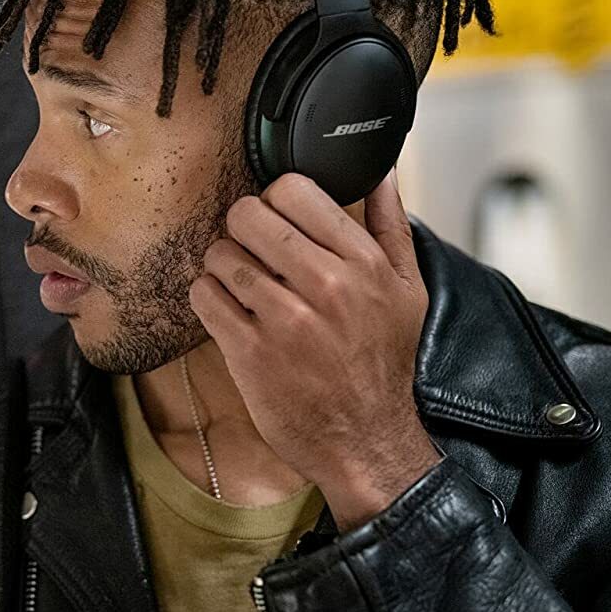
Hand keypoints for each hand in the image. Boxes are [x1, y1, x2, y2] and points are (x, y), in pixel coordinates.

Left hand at [187, 169, 441, 530]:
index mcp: (363, 264)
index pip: (294, 191)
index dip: (274, 199)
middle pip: (248, 216)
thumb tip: (382, 171)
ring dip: (222, 264)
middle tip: (249, 248)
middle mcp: (326, 286)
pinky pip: (203, 297)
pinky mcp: (249, 353)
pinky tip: (226, 308)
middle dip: (241, 228)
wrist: (366, 440)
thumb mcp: (406, 290)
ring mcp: (285, 321)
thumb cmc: (383, 364)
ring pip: (220, 254)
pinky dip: (207, 297)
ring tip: (239, 283)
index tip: (275, 220)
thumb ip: (390, 225)